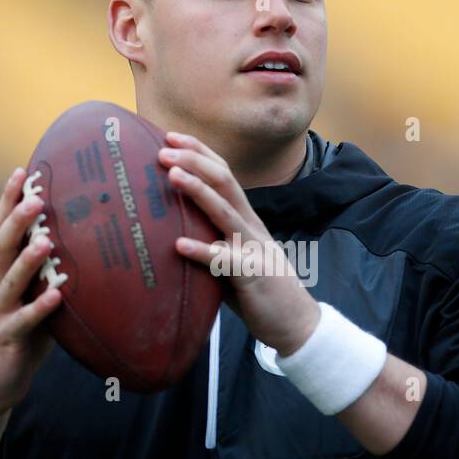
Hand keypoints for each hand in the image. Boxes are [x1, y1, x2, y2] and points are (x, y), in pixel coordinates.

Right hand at [0, 167, 64, 458]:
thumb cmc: (16, 346)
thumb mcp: (32, 306)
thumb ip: (48, 280)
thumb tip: (81, 254)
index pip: (0, 231)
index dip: (8, 202)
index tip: (21, 170)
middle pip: (2, 246)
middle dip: (17, 219)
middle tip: (36, 194)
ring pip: (9, 280)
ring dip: (29, 259)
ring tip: (48, 239)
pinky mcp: (6, 341)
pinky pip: (24, 322)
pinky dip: (40, 307)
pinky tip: (58, 296)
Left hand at [158, 132, 319, 356]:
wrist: (296, 323)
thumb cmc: (258, 290)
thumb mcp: (232, 256)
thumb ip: (211, 239)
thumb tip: (171, 231)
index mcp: (245, 219)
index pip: (223, 174)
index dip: (199, 152)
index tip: (170, 135)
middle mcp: (250, 226)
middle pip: (224, 182)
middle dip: (194, 161)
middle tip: (163, 150)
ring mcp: (252, 248)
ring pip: (224, 211)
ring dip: (198, 191)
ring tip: (172, 176)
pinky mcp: (251, 275)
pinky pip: (224, 261)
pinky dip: (202, 250)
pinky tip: (179, 244)